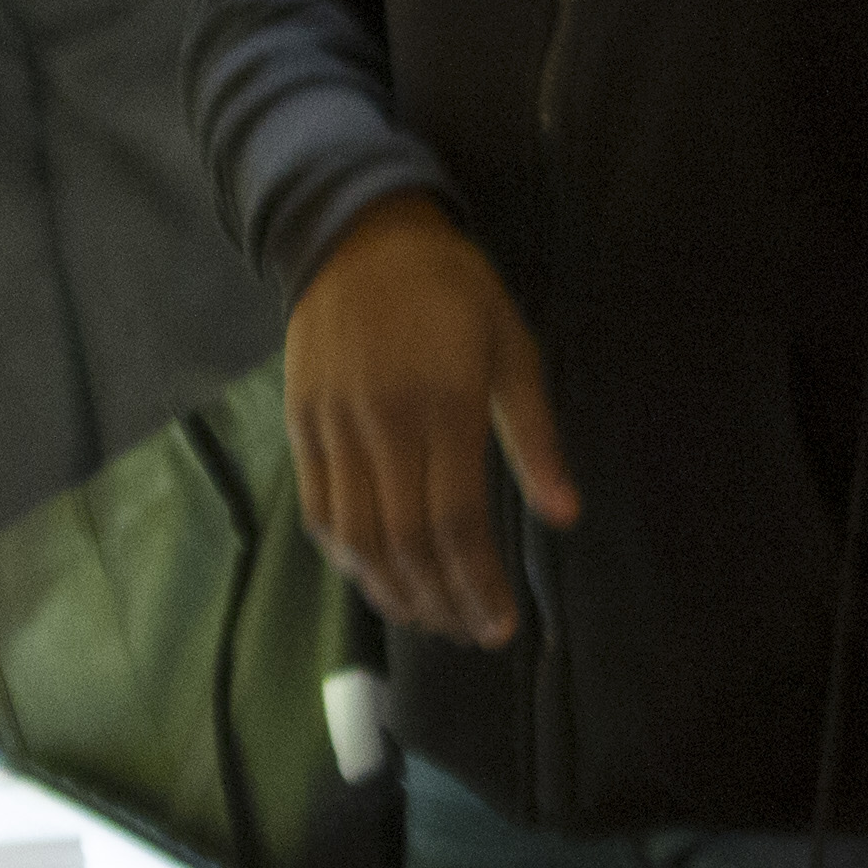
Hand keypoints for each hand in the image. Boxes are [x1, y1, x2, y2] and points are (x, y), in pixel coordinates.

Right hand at [284, 196, 575, 649]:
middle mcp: (382, 424)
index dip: (478, 583)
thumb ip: (536, 438)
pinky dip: (347, 556)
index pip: (456, 522)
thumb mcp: (513, 349)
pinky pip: (318, 510)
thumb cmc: (453, 291)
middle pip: (406, 541)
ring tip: (430, 618)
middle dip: (441, 600)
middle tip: (472, 632)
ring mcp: (334, 428)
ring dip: (393, 592)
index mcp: (444, 405)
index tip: (503, 624)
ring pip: (357, 536)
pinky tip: (376, 578)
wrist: (358, 235)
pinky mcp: (301, 425)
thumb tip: (566, 516)